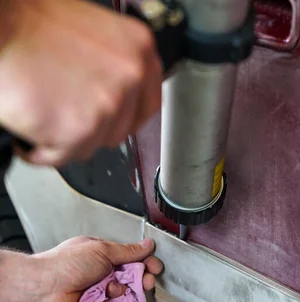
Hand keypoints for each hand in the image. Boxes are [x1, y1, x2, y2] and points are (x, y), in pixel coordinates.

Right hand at [0, 0, 161, 165]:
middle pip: (118, 131)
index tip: (112, 122)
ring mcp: (106, 107)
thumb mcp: (91, 34)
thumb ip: (113, 65)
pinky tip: (30, 129)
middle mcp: (128, 78)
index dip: (126, 118)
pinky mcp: (79, 131)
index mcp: (137, 50)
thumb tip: (115, 92)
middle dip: (91, 130)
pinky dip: (41, 150)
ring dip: (64, 140)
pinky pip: (63, 156)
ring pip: (90, 147)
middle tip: (64, 114)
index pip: (148, 104)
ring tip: (42, 115)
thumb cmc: (31, 26)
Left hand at [31, 237, 162, 301]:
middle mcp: (103, 275)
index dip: (145, 263)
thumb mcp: (102, 250)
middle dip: (141, 280)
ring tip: (114, 292)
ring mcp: (100, 294)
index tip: (155, 268)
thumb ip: (127, 251)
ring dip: (125, 294)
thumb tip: (147, 245)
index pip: (132, 259)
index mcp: (103, 256)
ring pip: (126, 296)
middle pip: (132, 279)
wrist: (45, 288)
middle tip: (145, 283)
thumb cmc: (67, 264)